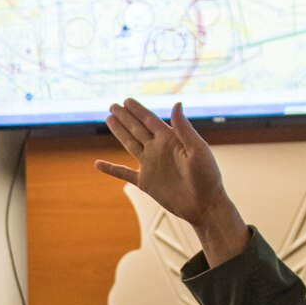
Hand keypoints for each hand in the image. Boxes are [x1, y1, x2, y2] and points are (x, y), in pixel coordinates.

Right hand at [97, 99, 247, 264]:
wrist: (204, 204)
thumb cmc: (207, 176)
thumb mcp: (198, 149)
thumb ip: (184, 128)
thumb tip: (177, 103)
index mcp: (170, 139)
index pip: (150, 120)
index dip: (138, 110)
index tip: (127, 100)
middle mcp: (158, 149)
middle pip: (137, 129)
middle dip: (125, 117)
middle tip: (113, 105)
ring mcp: (151, 165)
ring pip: (130, 144)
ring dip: (119, 132)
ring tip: (109, 119)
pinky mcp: (146, 182)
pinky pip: (124, 173)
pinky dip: (111, 169)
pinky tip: (98, 164)